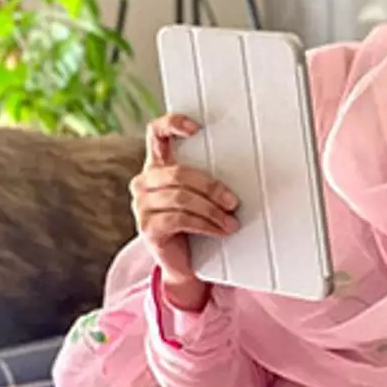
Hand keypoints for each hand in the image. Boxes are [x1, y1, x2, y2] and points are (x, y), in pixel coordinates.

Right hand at [129, 114, 239, 311]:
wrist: (183, 262)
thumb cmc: (195, 223)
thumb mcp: (200, 195)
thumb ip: (207, 178)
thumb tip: (243, 168)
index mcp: (157, 165)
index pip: (156, 132)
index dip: (173, 123)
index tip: (196, 127)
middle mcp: (144, 182)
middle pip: (178, 172)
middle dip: (211, 187)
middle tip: (233, 201)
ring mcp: (142, 205)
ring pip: (181, 197)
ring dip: (211, 210)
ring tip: (230, 221)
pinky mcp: (147, 227)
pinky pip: (179, 219)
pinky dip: (204, 224)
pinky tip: (217, 229)